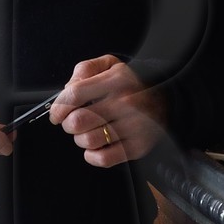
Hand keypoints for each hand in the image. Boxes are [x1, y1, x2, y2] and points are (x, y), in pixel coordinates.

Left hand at [50, 55, 164, 166]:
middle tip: (73, 122)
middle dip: (68, 124)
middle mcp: (125, 103)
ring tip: (88, 132)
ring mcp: (133, 127)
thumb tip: (66, 89)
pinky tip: (96, 146)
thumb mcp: (111, 65)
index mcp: (116, 81)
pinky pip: (103, 159)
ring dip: (80, 139)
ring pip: (87, 141)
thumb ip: (85, 70)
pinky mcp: (137, 147)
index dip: (58, 107)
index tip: (56, 114)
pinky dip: (92, 155)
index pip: (74, 95)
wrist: (168, 98)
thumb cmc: (133, 83)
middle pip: (78, 121)